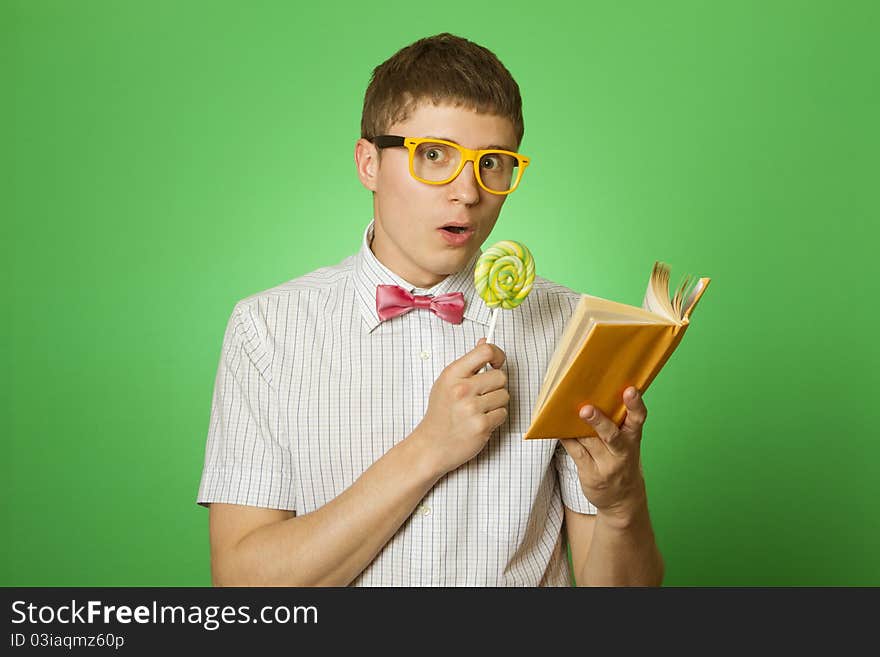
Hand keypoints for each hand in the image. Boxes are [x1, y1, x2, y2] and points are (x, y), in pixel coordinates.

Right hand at [414, 338, 508, 475]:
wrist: (431, 445)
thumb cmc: (440, 413)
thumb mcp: (447, 382)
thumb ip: (468, 363)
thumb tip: (484, 341)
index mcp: (452, 374)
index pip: (485, 351)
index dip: (497, 354)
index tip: (497, 362)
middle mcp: (462, 390)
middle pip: (501, 376)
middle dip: (496, 385)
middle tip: (483, 394)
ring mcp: (472, 409)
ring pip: (504, 396)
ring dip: (496, 403)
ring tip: (479, 409)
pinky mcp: (481, 426)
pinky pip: (503, 414)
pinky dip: (495, 418)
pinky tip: (480, 421)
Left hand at [559, 387, 648, 522]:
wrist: (623, 500)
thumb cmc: (622, 462)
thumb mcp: (627, 445)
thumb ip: (616, 425)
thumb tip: (592, 396)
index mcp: (633, 439)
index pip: (638, 419)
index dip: (635, 405)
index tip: (631, 390)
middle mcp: (622, 453)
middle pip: (611, 435)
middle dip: (599, 422)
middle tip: (586, 409)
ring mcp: (606, 466)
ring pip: (589, 442)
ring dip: (576, 428)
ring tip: (563, 411)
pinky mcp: (590, 473)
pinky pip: (576, 452)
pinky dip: (566, 438)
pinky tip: (558, 427)